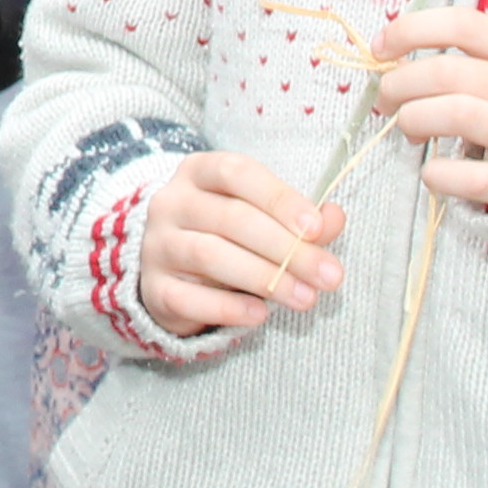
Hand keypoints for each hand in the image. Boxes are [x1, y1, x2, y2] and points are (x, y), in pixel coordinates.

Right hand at [137, 151, 343, 336]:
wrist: (166, 268)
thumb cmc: (224, 235)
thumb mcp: (260, 217)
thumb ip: (299, 219)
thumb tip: (334, 218)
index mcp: (199, 172)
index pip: (237, 174)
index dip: (280, 199)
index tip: (317, 228)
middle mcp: (171, 203)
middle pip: (230, 218)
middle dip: (286, 248)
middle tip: (328, 275)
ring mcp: (157, 245)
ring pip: (210, 255)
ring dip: (265, 278)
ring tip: (305, 298)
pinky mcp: (153, 288)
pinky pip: (188, 299)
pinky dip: (228, 308)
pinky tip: (260, 314)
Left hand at [375, 6, 487, 210]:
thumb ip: (467, 61)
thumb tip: (393, 56)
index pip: (464, 25)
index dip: (411, 30)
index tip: (381, 47)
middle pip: (447, 73)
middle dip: (400, 83)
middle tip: (386, 99)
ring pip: (453, 114)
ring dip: (412, 119)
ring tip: (408, 129)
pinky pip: (465, 176)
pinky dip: (436, 173)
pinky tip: (433, 171)